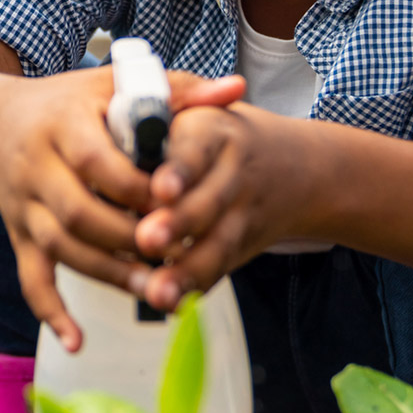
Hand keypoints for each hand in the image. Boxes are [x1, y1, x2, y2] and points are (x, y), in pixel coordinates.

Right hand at [0, 66, 246, 352]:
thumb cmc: (67, 103)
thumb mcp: (114, 83)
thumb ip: (178, 88)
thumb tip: (238, 88)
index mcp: (62, 124)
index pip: (93, 159)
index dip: (133, 185)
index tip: (172, 200)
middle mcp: (36, 167)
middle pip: (77, 212)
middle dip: (126, 238)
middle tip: (172, 254)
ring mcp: (25, 206)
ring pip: (61, 249)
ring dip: (107, 275)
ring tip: (154, 291)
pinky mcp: (19, 235)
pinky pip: (31, 278)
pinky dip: (51, 312)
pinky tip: (77, 341)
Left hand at [132, 103, 318, 310]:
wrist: (292, 166)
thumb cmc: (217, 137)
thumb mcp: (195, 109)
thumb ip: (157, 115)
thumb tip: (120, 119)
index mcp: (213, 131)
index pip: (196, 151)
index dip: (179, 171)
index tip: (160, 189)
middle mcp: (234, 174)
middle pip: (208, 202)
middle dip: (177, 225)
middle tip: (146, 240)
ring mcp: (243, 214)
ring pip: (217, 244)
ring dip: (186, 270)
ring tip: (157, 290)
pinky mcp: (243, 246)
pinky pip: (218, 268)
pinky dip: (194, 286)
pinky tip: (170, 303)